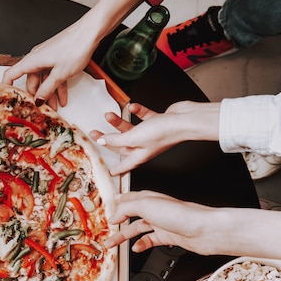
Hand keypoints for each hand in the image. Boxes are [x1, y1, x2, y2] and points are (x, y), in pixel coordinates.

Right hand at [1, 0, 144, 108]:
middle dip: (35, 96)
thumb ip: (48, 88)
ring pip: (44, 80)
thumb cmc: (74, 47)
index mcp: (32, 60)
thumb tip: (39, 99)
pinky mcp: (57, 58)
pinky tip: (62, 97)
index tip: (7, 98)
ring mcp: (47, 58)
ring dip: (49, 93)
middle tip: (39, 109)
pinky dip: (57, 86)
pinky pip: (53, 75)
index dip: (6, 86)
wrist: (89, 33)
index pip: (11, 74)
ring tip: (54, 107)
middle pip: (30, 81)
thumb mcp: (60, 74)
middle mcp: (37, 58)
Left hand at [89, 101, 221, 175]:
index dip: (116, 169)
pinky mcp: (158, 122)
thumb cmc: (164, 133)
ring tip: (108, 115)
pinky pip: (144, 117)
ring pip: (131, 129)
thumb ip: (116, 139)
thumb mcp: (133, 137)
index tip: (110, 172)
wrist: (185, 120)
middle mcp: (145, 146)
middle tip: (96, 133)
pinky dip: (138, 112)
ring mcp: (152, 134)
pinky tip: (133, 107)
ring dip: (119, 122)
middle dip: (108, 138)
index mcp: (139, 155)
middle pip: (123, 144)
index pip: (124, 165)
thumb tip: (102, 141)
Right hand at [104, 191, 224, 253]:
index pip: (129, 199)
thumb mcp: (146, 205)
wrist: (204, 230)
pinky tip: (136, 248)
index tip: (107, 208)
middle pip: (131, 216)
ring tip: (113, 244)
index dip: (117, 203)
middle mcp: (155, 210)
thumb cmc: (181, 214)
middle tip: (106, 229)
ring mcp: (161, 224)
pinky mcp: (168, 236)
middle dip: (117, 223)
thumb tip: (115, 215)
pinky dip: (141, 245)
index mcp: (149, 199)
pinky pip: (150, 240)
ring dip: (124, 237)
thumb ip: (127, 208)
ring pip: (137, 230)